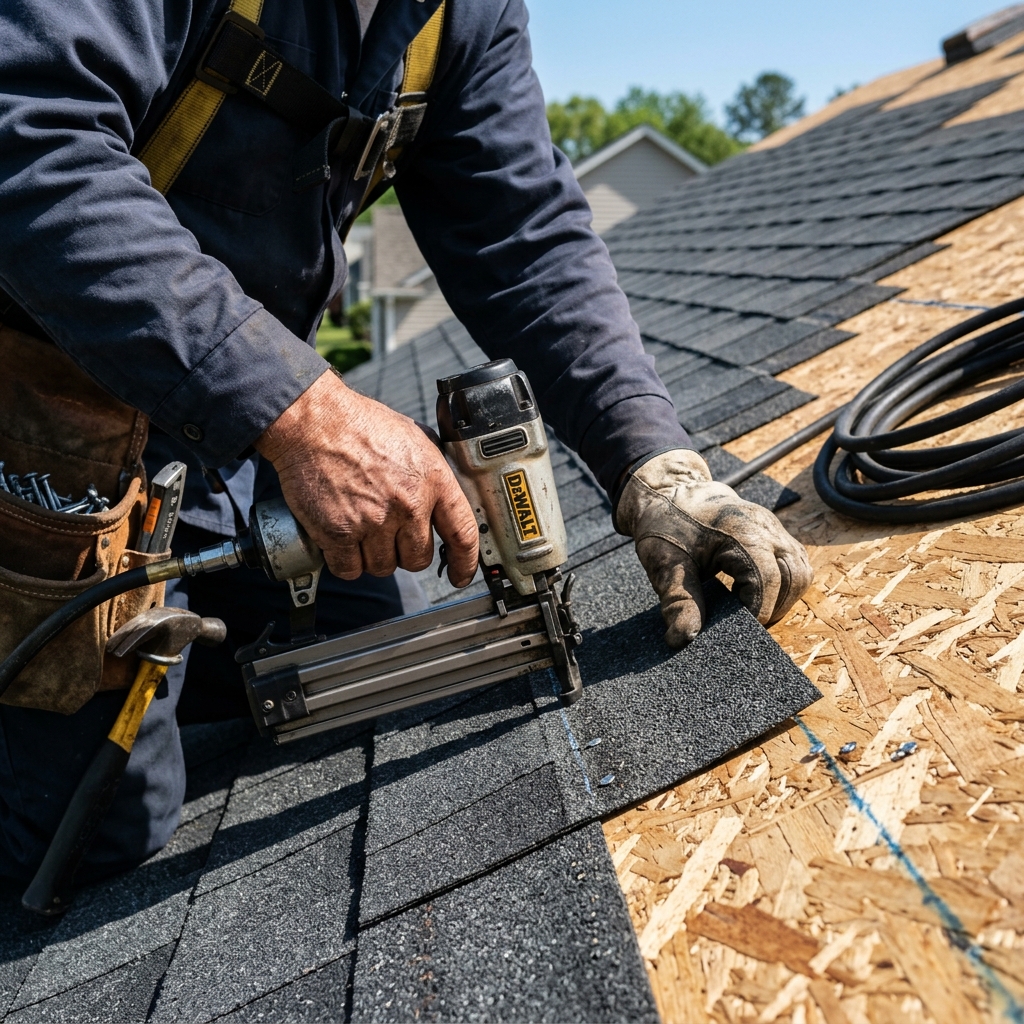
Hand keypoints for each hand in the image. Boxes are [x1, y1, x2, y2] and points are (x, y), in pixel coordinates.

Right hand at [255, 370, 478, 585]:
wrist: (314, 422)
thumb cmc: (361, 425)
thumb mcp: (416, 439)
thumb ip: (434, 474)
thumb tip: (446, 502)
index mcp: (433, 480)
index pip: (462, 535)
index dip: (465, 563)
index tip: (461, 575)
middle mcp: (408, 505)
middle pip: (419, 559)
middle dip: (405, 551)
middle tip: (389, 532)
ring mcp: (373, 521)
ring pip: (383, 567)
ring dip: (373, 556)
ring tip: (362, 527)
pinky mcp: (339, 533)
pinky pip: (350, 569)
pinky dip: (345, 561)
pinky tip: (343, 539)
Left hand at [615, 449, 812, 646]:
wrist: (672, 491)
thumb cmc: (667, 524)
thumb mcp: (665, 564)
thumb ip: (678, 601)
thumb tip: (682, 639)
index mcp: (740, 531)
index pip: (767, 579)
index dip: (758, 611)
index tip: (737, 630)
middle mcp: (766, 527)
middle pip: (793, 577)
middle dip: (773, 608)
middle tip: (744, 624)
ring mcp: (774, 528)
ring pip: (800, 571)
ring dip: (783, 598)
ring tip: (750, 610)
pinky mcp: (775, 533)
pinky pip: (795, 563)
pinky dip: (783, 585)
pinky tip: (755, 594)